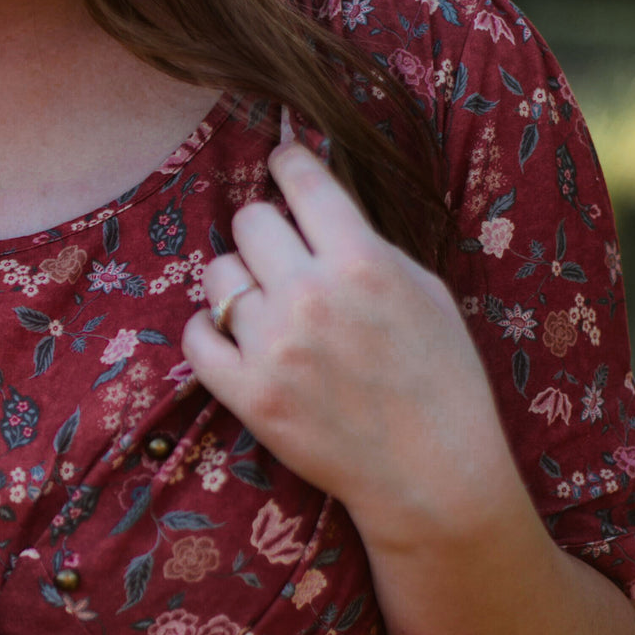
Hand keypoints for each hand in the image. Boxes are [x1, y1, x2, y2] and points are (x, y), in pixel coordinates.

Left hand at [181, 143, 518, 551]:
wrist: (431, 471)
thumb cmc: (439, 378)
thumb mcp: (424, 290)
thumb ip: (367, 245)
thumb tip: (316, 205)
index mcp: (362, 261)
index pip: (302, 182)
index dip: (289, 163)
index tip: (283, 163)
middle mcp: (310, 296)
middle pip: (250, 221)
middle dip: (265, 231)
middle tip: (280, 255)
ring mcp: (272, 347)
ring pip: (218, 276)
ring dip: (238, 283)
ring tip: (265, 306)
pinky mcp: (247, 394)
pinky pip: (195, 337)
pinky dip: (209, 332)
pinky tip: (235, 338)